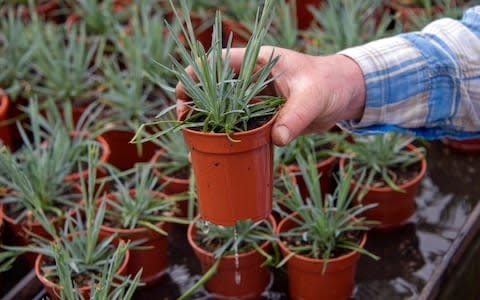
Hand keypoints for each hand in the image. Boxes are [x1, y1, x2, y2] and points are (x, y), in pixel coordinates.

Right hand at [175, 46, 365, 145]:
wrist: (344, 94)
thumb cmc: (329, 84)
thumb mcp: (313, 97)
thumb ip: (295, 116)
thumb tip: (277, 139)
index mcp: (257, 63)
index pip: (217, 63)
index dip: (194, 75)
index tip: (182, 96)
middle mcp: (251, 79)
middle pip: (212, 88)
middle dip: (194, 103)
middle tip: (184, 124)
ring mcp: (255, 98)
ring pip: (222, 108)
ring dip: (207, 122)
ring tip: (194, 142)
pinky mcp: (262, 116)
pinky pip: (238, 125)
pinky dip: (226, 135)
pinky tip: (217, 150)